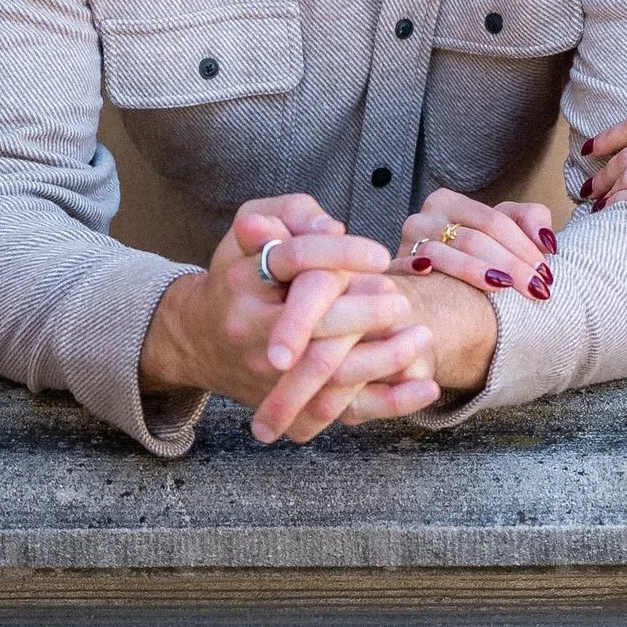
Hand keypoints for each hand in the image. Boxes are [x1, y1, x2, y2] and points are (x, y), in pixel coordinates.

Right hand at [140, 196, 442, 444]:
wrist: (201, 340)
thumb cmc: (242, 269)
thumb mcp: (253, 223)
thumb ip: (292, 213)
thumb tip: (330, 226)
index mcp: (242, 279)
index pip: (294, 259)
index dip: (339, 254)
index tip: (381, 254)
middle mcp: (249, 331)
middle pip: (312, 328)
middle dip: (363, 315)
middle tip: (402, 300)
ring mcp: (267, 375)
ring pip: (330, 376)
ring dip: (383, 358)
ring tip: (421, 335)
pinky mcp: (288, 406)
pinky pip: (342, 413)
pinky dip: (388, 403)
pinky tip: (425, 387)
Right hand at [396, 190, 558, 308]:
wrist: (437, 294)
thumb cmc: (478, 258)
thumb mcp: (505, 231)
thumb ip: (530, 220)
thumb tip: (545, 240)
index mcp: (449, 202)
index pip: (494, 221)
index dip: (524, 246)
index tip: (546, 273)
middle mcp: (423, 218)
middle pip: (474, 239)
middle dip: (510, 264)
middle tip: (536, 288)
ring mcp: (405, 244)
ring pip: (445, 256)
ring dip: (480, 274)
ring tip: (507, 289)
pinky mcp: (393, 271)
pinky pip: (408, 271)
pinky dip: (427, 274)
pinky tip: (447, 285)